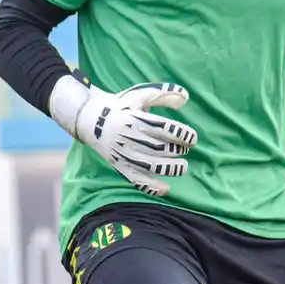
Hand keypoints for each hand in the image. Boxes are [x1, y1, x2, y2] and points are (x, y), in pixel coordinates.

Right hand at [51, 75, 198, 196]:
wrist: (91, 119)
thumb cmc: (121, 106)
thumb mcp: (140, 95)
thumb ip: (164, 94)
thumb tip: (185, 97)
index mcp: (135, 118)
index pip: (163, 128)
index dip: (181, 134)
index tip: (193, 138)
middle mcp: (129, 137)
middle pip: (160, 148)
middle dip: (177, 150)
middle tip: (184, 149)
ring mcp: (124, 154)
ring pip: (151, 166)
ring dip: (171, 169)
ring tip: (183, 167)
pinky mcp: (119, 165)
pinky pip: (136, 180)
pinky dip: (152, 187)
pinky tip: (167, 189)